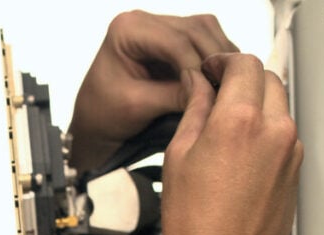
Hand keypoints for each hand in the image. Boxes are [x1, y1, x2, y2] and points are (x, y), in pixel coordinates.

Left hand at [69, 11, 237, 169]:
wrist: (96, 123)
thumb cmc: (104, 114)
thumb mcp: (137, 106)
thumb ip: (173, 95)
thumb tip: (210, 92)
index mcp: (126, 29)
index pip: (175, 41)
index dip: (199, 66)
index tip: (212, 92)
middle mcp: (144, 21)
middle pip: (195, 30)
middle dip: (214, 60)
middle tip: (228, 89)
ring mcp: (160, 28)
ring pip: (206, 32)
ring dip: (219, 58)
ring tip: (227, 86)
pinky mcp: (172, 41)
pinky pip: (205, 41)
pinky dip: (216, 60)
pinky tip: (221, 81)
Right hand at [161, 54, 302, 234]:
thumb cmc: (196, 228)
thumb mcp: (179, 158)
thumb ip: (194, 112)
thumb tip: (199, 88)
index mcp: (239, 122)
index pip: (241, 65)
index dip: (221, 63)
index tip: (209, 72)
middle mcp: (273, 131)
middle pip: (266, 78)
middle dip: (241, 80)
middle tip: (216, 93)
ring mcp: (290, 150)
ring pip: (278, 105)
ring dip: (255, 104)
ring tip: (225, 126)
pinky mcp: (296, 170)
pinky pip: (283, 133)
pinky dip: (265, 130)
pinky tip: (239, 153)